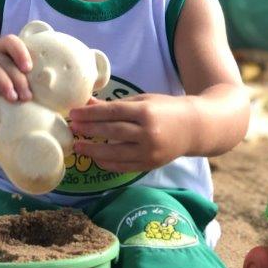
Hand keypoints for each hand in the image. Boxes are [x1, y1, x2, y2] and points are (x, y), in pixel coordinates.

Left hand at [69, 94, 193, 171]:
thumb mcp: (143, 101)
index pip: (112, 112)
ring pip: (115, 153)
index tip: (73, 113)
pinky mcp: (150, 165)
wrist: (195, 128)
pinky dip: (107, 163)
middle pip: (112, 132)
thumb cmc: (166, 109)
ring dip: (93, 150)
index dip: (91, 114)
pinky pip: (124, 167)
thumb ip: (115, 105)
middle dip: (89, 130)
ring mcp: (150, 151)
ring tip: (78, 146)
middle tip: (71, 128)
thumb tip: (86, 104)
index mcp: (146, 112)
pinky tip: (95, 158)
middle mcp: (148, 133)